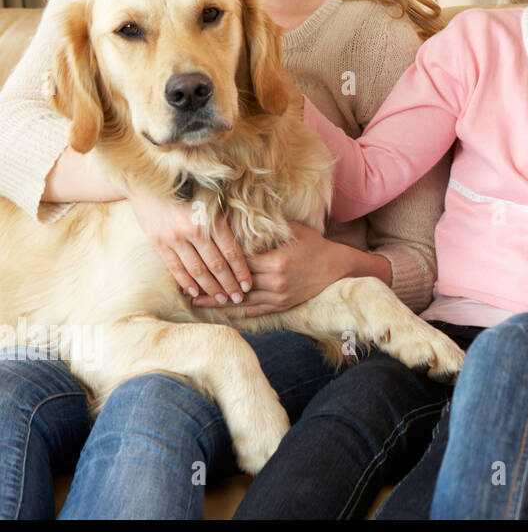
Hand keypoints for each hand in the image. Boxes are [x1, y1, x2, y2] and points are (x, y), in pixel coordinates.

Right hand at [126, 185, 251, 302]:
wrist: (147, 178)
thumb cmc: (187, 186)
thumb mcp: (211, 197)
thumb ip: (226, 218)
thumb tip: (247, 239)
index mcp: (211, 218)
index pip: (231, 252)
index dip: (241, 271)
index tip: (248, 285)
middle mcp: (193, 230)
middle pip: (216, 265)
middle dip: (229, 285)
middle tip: (238, 298)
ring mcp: (174, 237)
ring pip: (196, 270)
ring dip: (210, 288)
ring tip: (220, 299)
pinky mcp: (158, 242)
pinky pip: (175, 267)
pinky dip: (186, 282)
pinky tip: (195, 292)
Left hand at [193, 222, 342, 316]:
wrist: (338, 268)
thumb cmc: (315, 245)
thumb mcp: (294, 231)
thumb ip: (268, 228)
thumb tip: (242, 220)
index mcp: (276, 260)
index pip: (240, 261)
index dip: (218, 260)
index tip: (198, 258)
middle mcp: (275, 280)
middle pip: (236, 281)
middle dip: (211, 282)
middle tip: (186, 282)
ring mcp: (278, 295)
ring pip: (241, 299)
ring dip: (217, 300)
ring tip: (195, 300)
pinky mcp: (282, 305)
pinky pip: (254, 310)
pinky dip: (236, 311)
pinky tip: (220, 310)